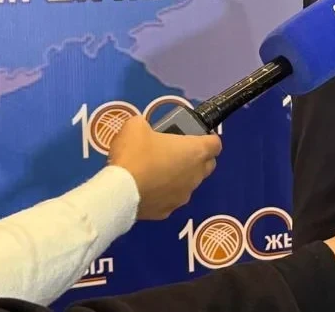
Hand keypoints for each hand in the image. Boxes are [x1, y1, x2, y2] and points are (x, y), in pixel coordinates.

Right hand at [107, 115, 221, 219]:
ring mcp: (184, 195)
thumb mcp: (135, 127)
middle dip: (197, 158)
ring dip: (180, 177)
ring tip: (157, 171)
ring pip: (189, 184)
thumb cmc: (134, 155)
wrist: (118, 192)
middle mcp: (196, 175)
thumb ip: (144, 124)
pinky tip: (147, 189)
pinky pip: (171, 199)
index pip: (216, 144)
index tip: (194, 135)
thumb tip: (141, 127)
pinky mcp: (168, 211)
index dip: (208, 138)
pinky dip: (164, 194)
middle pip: (207, 165)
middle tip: (176, 151)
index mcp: (196, 152)